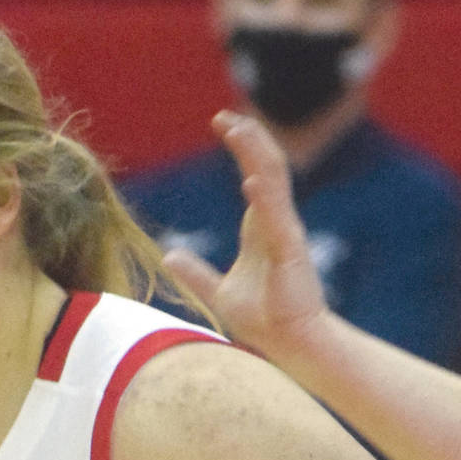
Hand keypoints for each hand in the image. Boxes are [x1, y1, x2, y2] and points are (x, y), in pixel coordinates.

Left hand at [160, 111, 330, 358]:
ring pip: (275, 182)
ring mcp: (286, 234)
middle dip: (249, 138)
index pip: (255, 173)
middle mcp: (277, 223)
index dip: (242, 146)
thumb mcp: (219, 293)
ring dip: (256, 154)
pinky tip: (250, 179)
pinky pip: (278, 218)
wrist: (290, 344)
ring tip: (238, 130)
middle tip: (225, 115)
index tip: (222, 121)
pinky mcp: (291, 252)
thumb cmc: (264, 319)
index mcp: (262, 226)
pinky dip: (265, 198)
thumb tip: (170, 257)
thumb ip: (196, 274)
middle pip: (267, 166)